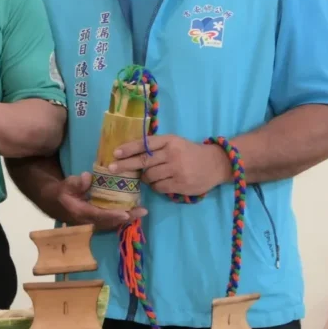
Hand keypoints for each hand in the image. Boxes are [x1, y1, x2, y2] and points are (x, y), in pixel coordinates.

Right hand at [49, 172, 146, 231]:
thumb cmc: (61, 192)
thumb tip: (88, 177)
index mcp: (80, 212)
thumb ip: (76, 183)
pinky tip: (132, 212)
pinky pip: (111, 222)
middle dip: (127, 218)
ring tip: (141, 211)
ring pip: (112, 224)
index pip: (99, 215)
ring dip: (127, 219)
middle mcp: (88, 222)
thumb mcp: (66, 185)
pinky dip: (122, 218)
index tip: (126, 214)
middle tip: (143, 211)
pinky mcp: (95, 222)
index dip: (112, 215)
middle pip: (110, 222)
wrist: (53, 202)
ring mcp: (92, 224)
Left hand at [110, 135, 230, 196]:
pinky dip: (156, 186)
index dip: (129, 148)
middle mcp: (172, 154)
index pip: (145, 144)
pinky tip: (161, 183)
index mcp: (169, 141)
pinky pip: (159, 187)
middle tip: (112, 168)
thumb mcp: (174, 143)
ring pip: (149, 176)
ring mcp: (177, 170)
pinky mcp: (181, 184)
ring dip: (145, 178)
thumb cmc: (189, 153)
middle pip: (143, 161)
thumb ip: (156, 147)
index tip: (115, 153)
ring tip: (151, 175)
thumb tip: (128, 154)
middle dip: (125, 165)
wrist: (216, 164)